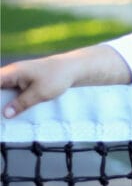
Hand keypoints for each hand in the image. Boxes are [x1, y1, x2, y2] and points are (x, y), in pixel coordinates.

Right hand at [1, 45, 131, 118]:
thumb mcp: (40, 93)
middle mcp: (11, 73)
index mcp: (12, 72)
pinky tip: (11, 112)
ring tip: (4, 117)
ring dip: (2, 102)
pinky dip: (9, 101)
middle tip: (2, 115)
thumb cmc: (56, 77)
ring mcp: (16, 78)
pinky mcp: (23, 82)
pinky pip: (10, 92)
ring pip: (2, 91)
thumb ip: (22, 103)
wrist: (72, 68)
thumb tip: (6, 114)